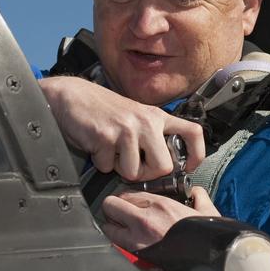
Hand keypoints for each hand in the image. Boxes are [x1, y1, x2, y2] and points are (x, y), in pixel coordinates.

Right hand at [38, 76, 205, 180]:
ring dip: (120, 169)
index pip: (192, 132)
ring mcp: (127, 128)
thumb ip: (152, 136)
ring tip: (112, 151)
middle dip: (147, 174)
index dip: (197, 153)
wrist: (72, 96)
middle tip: (133, 165)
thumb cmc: (103, 110)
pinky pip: (108, 167)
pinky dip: (101, 163)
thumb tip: (166, 166)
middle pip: (164, 165)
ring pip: (134, 172)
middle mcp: (146, 121)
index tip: (188, 166)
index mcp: (157, 116)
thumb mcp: (135, 117)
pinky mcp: (106, 136)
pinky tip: (97, 146)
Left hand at [100, 187, 219, 250]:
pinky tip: (127, 242)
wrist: (214, 259)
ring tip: (120, 228)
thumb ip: (197, 195)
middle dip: (112, 208)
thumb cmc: (209, 237)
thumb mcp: (206, 208)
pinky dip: (118, 242)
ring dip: (112, 226)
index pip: (127, 193)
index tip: (128, 201)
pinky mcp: (138, 257)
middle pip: (110, 205)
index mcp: (160, 205)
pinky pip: (117, 245)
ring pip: (109, 227)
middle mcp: (144, 219)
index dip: (126, 197)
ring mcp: (138, 240)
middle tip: (118, 212)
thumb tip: (194, 193)